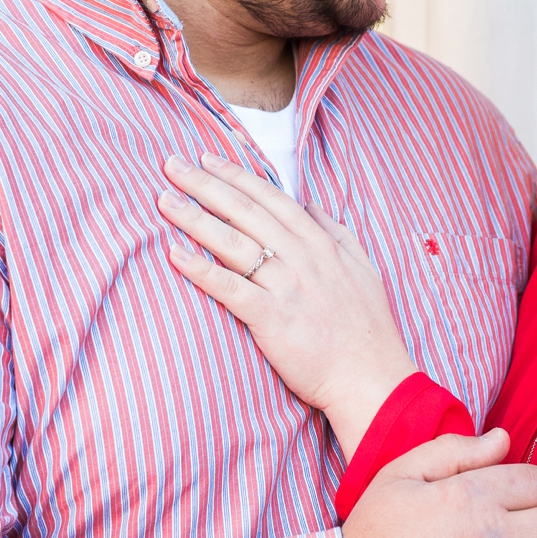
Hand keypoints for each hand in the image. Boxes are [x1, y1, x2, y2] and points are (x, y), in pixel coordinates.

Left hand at [161, 152, 417, 457]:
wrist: (372, 378)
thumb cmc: (369, 329)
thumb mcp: (362, 268)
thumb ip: (337, 233)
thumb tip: (311, 206)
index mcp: (321, 243)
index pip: (271, 198)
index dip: (236, 176)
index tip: (207, 159)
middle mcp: (301, 257)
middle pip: (244, 211)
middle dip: (205, 184)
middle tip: (171, 165)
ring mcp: (285, 286)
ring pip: (232, 243)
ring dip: (195, 218)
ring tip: (164, 201)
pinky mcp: (271, 318)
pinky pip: (229, 288)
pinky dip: (200, 270)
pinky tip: (175, 254)